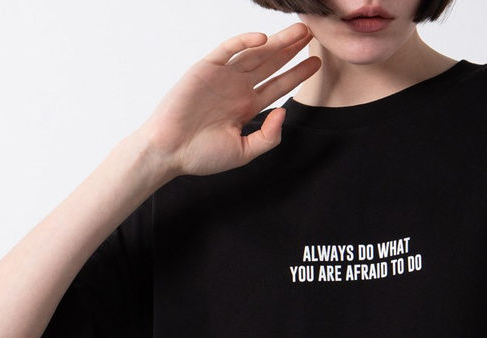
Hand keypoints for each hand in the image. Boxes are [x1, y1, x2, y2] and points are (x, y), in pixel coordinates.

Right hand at [136, 23, 320, 178]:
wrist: (170, 152)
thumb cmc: (202, 156)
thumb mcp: (244, 153)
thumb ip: (267, 137)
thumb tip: (284, 112)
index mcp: (246, 107)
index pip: (277, 86)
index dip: (297, 74)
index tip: (316, 64)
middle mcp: (237, 89)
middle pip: (270, 64)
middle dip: (291, 50)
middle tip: (312, 34)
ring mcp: (223, 77)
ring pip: (255, 53)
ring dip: (277, 42)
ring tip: (299, 31)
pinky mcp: (206, 68)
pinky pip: (228, 49)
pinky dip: (244, 42)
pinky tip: (264, 39)